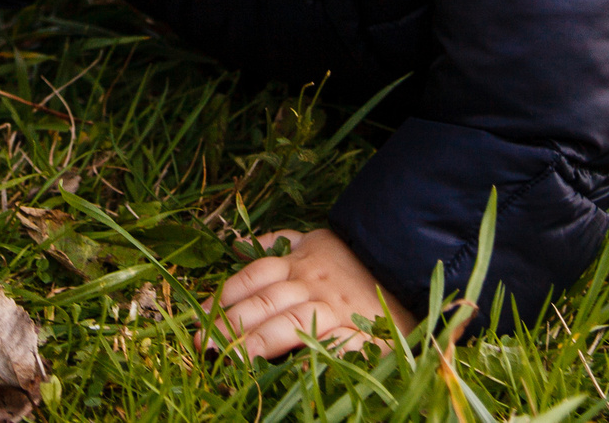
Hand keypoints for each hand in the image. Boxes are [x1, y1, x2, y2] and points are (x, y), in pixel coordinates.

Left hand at [209, 228, 414, 357]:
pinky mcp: (364, 334)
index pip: (255, 277)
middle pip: (266, 303)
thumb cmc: (354, 258)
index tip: (200, 317)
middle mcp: (314, 285)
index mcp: (300, 263)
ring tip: (231, 357)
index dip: (226, 296)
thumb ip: (276, 243)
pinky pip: (336, 344)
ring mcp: (338, 310)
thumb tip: (235, 243)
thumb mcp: (315, 240)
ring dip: (259, 340)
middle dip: (231, 324)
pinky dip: (315, 353)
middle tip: (203, 344)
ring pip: (291, 322)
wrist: (407, 264)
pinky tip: (291, 369)